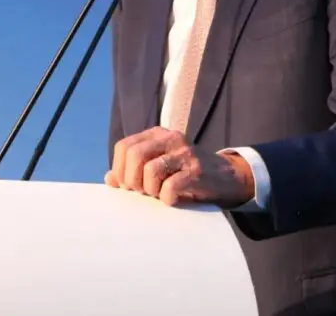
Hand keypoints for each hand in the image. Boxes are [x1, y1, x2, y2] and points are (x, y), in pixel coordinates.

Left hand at [104, 126, 254, 207]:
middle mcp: (170, 139)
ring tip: (157, 194)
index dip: (119, 170)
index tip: (127, 186)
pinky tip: (172, 199)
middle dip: (131, 179)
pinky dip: (166, 198)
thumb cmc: (186, 174)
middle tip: (141, 191)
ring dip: (149, 189)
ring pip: (150, 170)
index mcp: (157, 135)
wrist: (226, 177)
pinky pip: (170, 186)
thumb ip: (135, 169)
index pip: (124, 146)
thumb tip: (109, 179)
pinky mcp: (197, 171)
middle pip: (134, 155)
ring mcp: (185, 153)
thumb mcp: (160, 166)